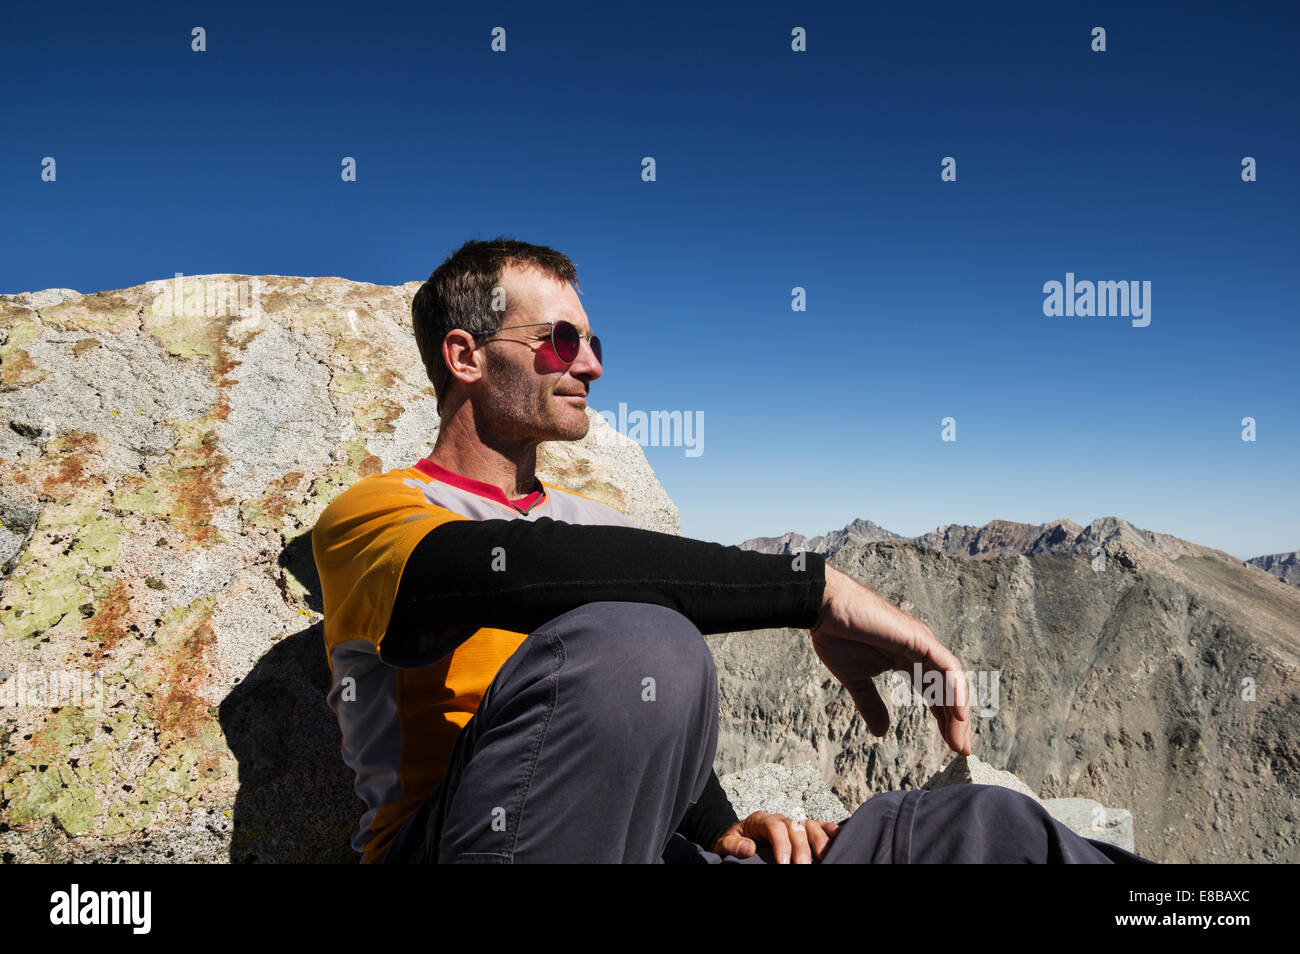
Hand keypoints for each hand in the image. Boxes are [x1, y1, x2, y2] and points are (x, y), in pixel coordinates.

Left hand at [712, 811, 839, 863]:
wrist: (739, 841)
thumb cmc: (734, 844)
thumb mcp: (726, 844)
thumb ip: (734, 846)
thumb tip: (749, 848)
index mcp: (760, 820)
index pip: (775, 826)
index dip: (782, 844)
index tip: (784, 864)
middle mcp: (780, 819)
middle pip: (795, 827)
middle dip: (801, 848)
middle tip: (802, 867)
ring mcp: (793, 824)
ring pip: (809, 826)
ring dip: (819, 840)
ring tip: (824, 855)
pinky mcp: (802, 831)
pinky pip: (818, 827)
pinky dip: (829, 830)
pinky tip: (838, 837)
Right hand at [812, 564, 971, 755]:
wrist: (824, 609)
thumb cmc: (837, 636)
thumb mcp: (857, 680)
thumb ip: (872, 704)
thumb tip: (881, 733)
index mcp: (909, 660)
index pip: (936, 693)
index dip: (945, 719)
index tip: (951, 746)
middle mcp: (922, 652)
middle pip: (949, 690)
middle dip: (957, 721)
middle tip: (961, 750)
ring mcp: (922, 644)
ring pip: (953, 681)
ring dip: (958, 712)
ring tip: (960, 741)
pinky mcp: (919, 639)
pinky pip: (947, 666)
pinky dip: (955, 690)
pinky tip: (959, 714)